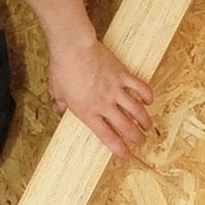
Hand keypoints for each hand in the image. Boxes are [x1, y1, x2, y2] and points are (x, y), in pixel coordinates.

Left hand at [49, 35, 153, 154]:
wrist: (74, 49)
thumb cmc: (63, 69)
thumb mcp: (56, 91)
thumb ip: (60, 103)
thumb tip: (59, 109)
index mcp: (88, 112)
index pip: (107, 137)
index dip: (119, 149)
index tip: (126, 156)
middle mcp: (105, 105)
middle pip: (126, 127)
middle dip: (136, 137)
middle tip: (142, 142)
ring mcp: (116, 90)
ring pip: (136, 110)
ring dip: (145, 120)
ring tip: (149, 127)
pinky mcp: (123, 75)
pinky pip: (140, 87)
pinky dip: (147, 95)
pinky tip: (149, 100)